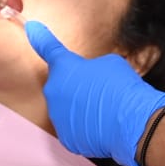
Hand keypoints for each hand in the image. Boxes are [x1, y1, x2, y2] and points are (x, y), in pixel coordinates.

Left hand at [26, 20, 164, 165]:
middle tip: (98, 90)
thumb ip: (89, 67)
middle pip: (61, 85)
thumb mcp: (108, 64)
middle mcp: (55, 91)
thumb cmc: (122, 88)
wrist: (132, 122)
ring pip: (67, 108)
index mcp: (64, 67)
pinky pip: (74, 128)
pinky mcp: (67, 137)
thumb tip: (88, 76)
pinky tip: (102, 126)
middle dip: (75, 86)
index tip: (32, 28)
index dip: (39, 36)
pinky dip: (85, 127)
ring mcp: (58, 116)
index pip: (48, 48)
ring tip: (104, 110)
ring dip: (80, 108)